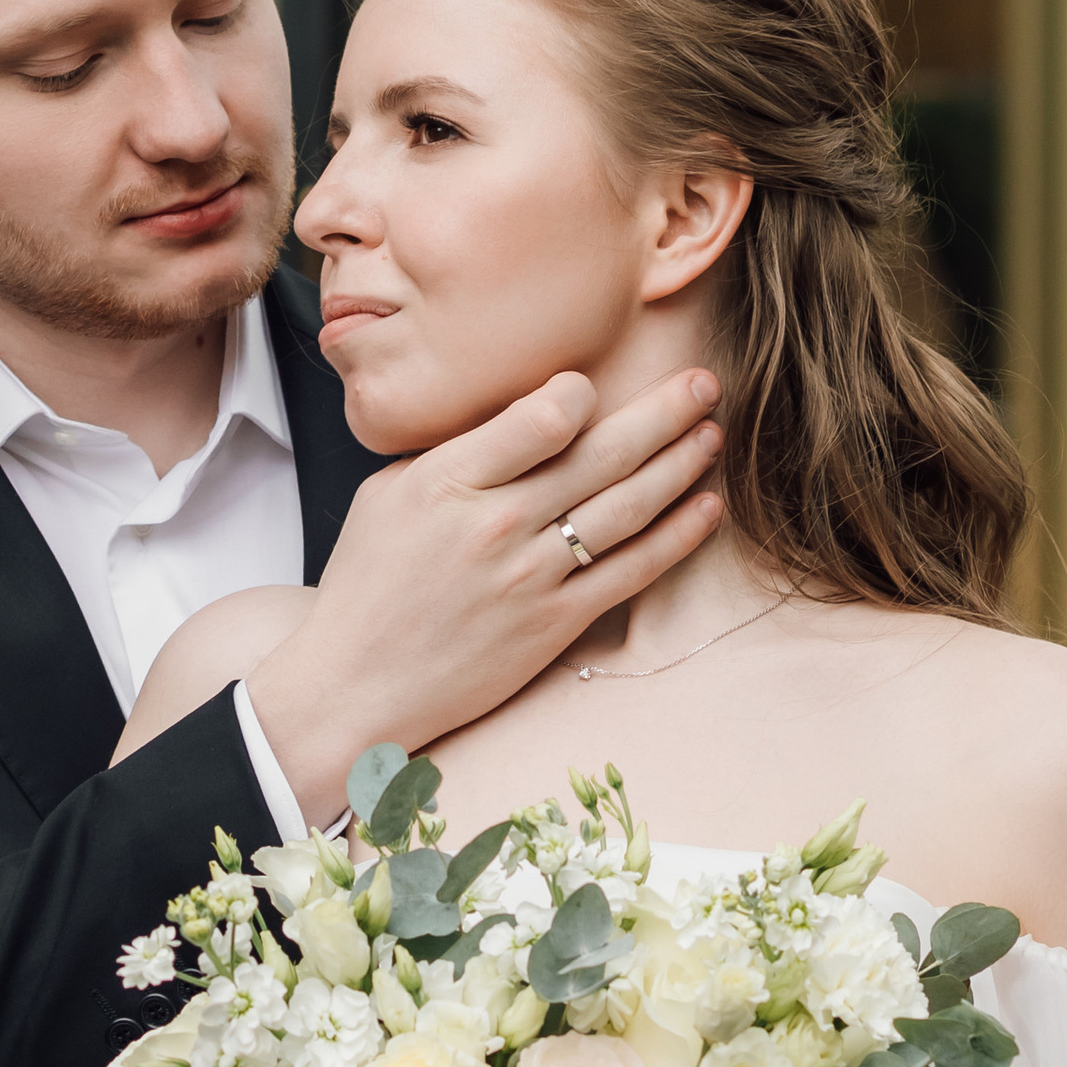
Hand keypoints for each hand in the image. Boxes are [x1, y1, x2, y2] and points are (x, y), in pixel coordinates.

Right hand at [243, 369, 723, 820]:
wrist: (356, 684)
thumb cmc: (369, 583)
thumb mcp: (387, 494)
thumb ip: (455, 453)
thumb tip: (523, 414)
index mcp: (448, 482)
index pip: (541, 418)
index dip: (580, 392)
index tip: (592, 384)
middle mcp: (497, 525)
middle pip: (602, 455)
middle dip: (664, 412)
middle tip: (702, 382)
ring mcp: (531, 578)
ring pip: (628, 508)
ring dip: (680, 465)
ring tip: (710, 433)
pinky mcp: (555, 625)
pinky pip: (632, 572)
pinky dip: (677, 537)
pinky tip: (705, 506)